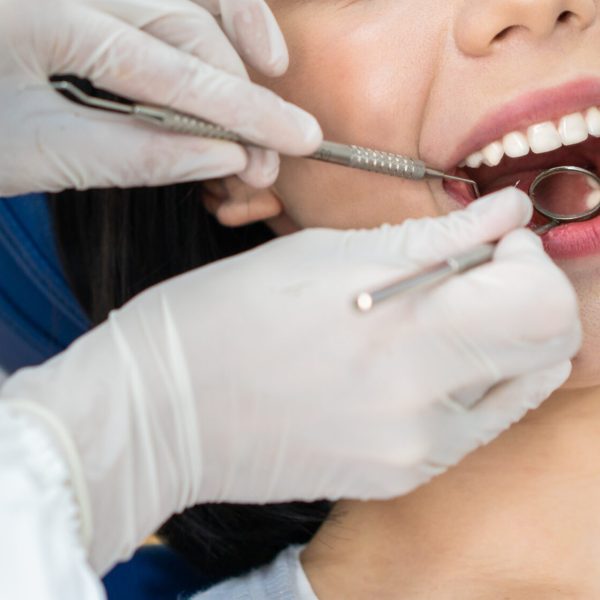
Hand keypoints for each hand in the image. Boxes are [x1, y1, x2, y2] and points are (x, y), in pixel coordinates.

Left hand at [0, 0, 320, 194]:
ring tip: (270, 82)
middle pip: (184, 24)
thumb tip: (223, 156)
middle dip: (239, 94)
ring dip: (231, 41)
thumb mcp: (37, 156)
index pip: (170, 66)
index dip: (242, 110)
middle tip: (269, 154)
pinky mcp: (87, 0)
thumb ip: (136, 155)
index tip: (296, 141)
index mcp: (43, 14)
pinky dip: (199, 18)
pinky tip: (232, 42)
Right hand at [1, 188, 580, 573]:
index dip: (529, 258)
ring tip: (441, 312)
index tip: (491, 239)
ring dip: (499, 340)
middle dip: (526, 296)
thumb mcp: (322, 256)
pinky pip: (469, 424)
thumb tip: (506, 215)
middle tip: (476, 268)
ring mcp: (414, 455)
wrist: (161, 413)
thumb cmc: (222, 318)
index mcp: (406, 338)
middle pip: (546, 353)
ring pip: (515, 390)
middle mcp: (425, 412)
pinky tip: (414, 355)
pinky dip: (464, 379)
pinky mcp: (398, 477)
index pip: (543, 305)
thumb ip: (432, 239)